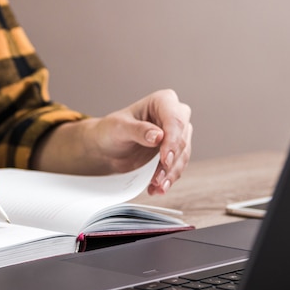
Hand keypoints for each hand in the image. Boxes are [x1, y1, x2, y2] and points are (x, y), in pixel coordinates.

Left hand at [31, 89, 191, 194]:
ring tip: (156, 185)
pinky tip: (157, 188)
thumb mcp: (119, 127)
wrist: (107, 146)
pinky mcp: (174, 152)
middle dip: (171, 161)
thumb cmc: (111, 130)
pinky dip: (168, 179)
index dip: (172, 141)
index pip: (175, 120)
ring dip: (170, 174)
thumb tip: (158, 136)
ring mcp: (177, 135)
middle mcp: (174, 115)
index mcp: (163, 101)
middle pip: (182, 139)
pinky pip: (176, 167)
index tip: (165, 159)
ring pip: (182, 156)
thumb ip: (139, 130)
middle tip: (158, 177)